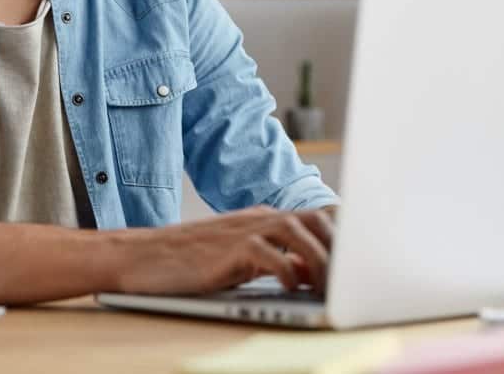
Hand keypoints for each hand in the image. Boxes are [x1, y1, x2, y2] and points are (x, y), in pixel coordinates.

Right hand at [114, 206, 333, 295]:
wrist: (141, 256)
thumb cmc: (189, 262)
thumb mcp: (240, 259)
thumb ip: (276, 260)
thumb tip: (313, 272)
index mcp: (264, 218)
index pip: (316, 215)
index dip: (343, 233)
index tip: (362, 256)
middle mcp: (258, 218)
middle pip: (315, 218)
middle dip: (338, 246)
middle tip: (349, 276)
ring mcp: (243, 230)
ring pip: (297, 232)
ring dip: (319, 259)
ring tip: (326, 286)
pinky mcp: (228, 249)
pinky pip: (268, 254)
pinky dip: (286, 270)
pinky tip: (291, 287)